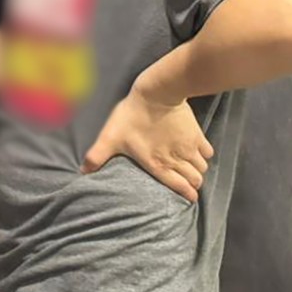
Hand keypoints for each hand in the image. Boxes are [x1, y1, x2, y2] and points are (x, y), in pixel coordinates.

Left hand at [82, 77, 213, 202]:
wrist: (157, 93)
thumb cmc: (132, 116)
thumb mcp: (110, 137)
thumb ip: (97, 156)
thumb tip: (83, 171)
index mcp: (157, 164)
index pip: (178, 186)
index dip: (186, 194)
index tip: (189, 198)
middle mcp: (176, 159)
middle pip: (194, 179)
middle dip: (193, 184)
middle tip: (189, 184)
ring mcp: (189, 148)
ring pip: (202, 167)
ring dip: (198, 170)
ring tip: (192, 169)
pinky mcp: (197, 135)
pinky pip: (208, 152)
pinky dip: (205, 156)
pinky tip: (198, 153)